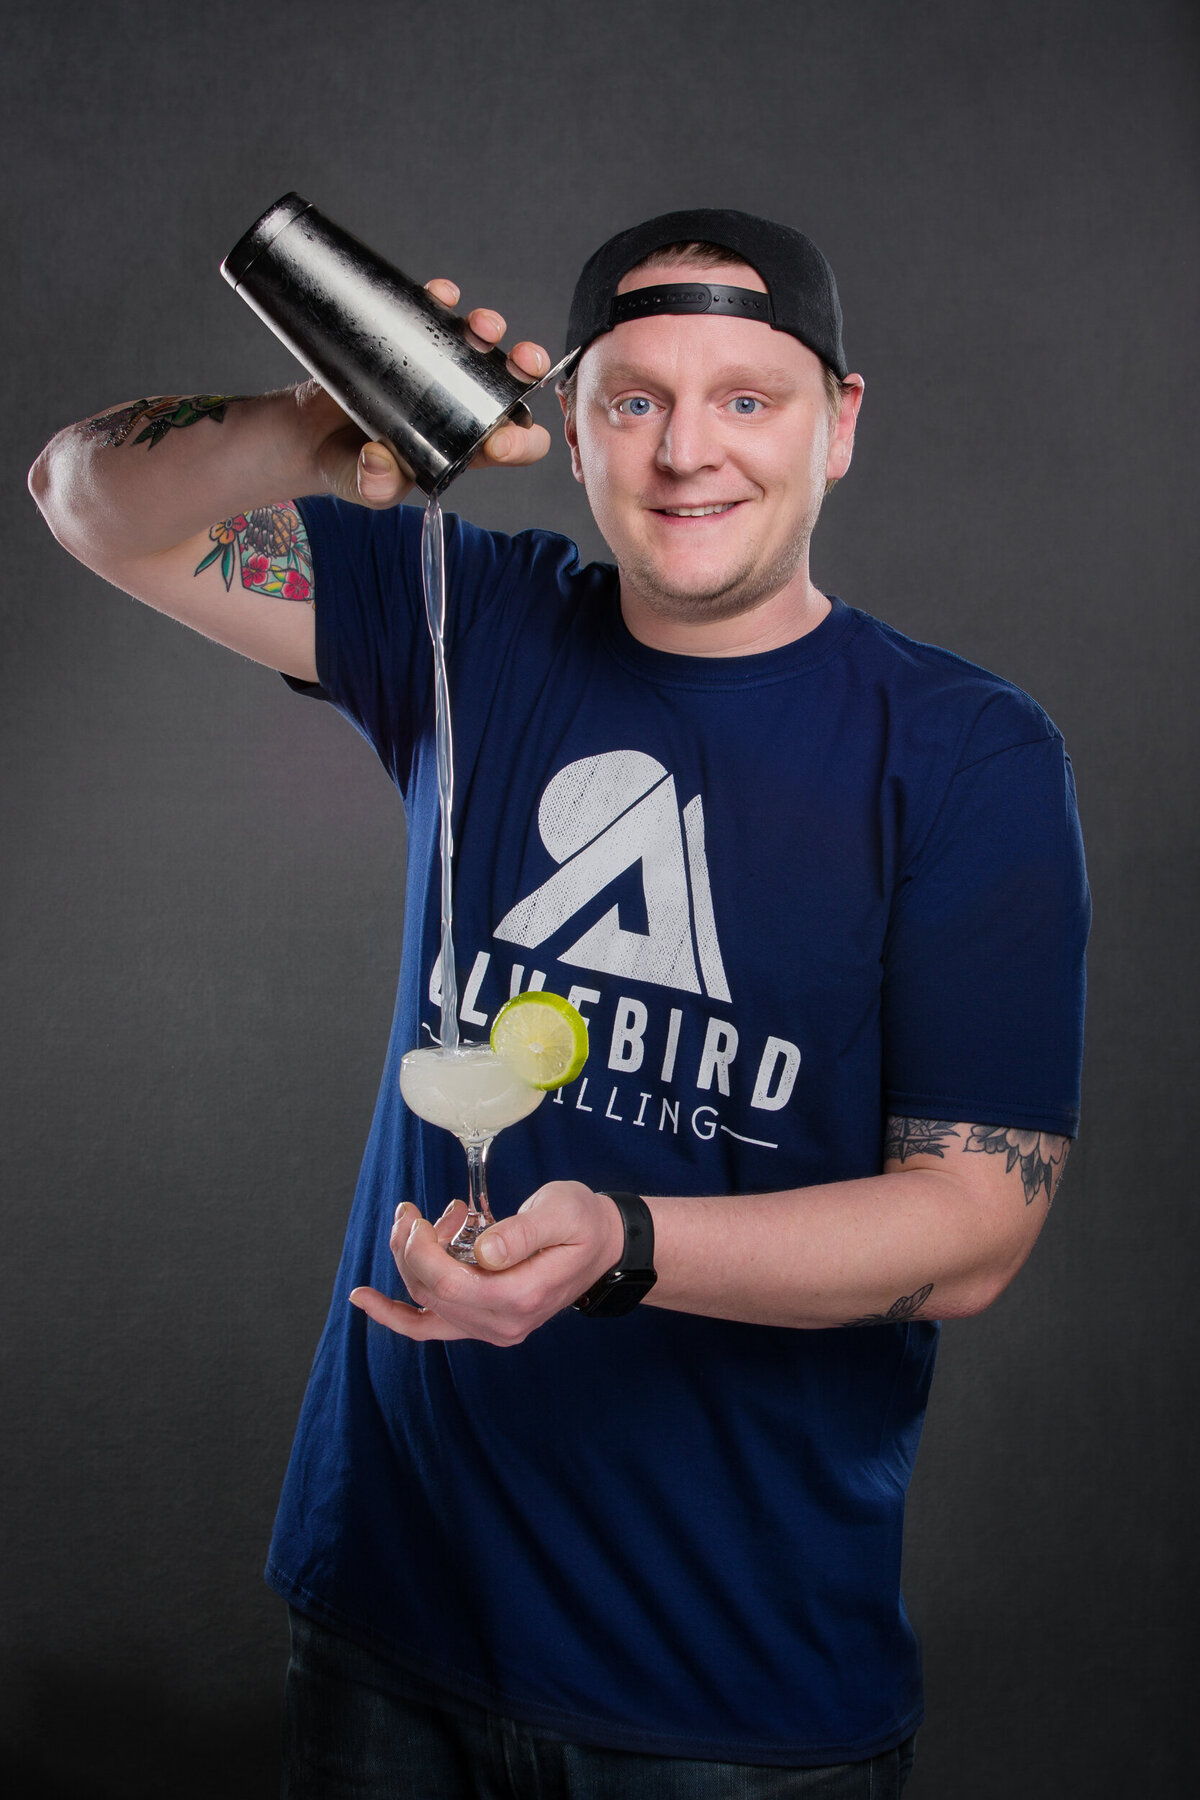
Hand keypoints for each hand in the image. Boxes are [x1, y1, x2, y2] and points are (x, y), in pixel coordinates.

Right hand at [305, 278, 552, 509]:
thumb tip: (379, 464)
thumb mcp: (360, 486)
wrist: (309, 430)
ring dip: (488, 328)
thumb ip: (374, 485)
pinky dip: (442, 299)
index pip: (514, 444)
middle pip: (509, 385)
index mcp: (465, 448)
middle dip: (525, 369)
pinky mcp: (411, 337)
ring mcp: (439, 368)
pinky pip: (435, 312)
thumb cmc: (348, 464)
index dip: (520, 442)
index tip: (497, 442)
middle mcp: (463, 405)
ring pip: (480, 343)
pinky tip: (441, 295)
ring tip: (480, 325)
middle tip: (520, 362)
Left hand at [349, 1182, 625, 1345]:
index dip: (420, 1250)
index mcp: (522, 1296)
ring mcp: (492, 1329)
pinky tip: (365, 1300)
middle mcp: (503, 1324)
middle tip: (409, 1211)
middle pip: (432, 1292)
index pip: (450, 1282)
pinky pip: (430, 1326)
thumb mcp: (561, 1213)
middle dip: (409, 1248)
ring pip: (427, 1304)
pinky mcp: (482, 1322)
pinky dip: (395, 1315)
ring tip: (421, 1222)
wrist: (603, 1246)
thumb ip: (523, 1232)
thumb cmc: (583, 1223)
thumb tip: (484, 1250)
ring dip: (409, 1263)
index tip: (414, 1216)